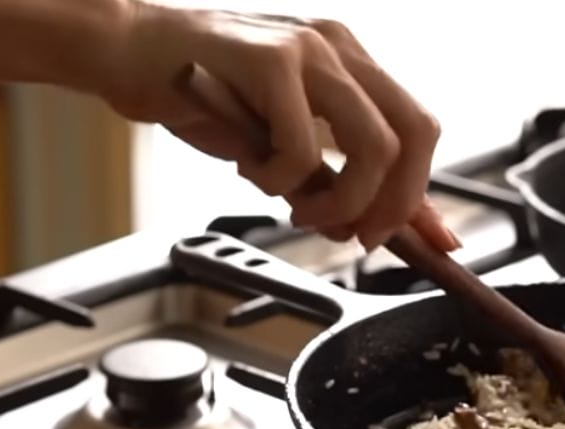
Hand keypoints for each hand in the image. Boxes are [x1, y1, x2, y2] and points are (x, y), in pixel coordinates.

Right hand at [98, 5, 458, 251]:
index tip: (434, 243)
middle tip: (356, 236)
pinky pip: (302, 148)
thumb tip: (379, 226)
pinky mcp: (269, 60)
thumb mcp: (280, 143)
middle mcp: (339, 49)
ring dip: (342, 200)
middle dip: (393, 204)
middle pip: (414, 135)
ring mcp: (308, 50)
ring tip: (299, 211)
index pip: (417, 129)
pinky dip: (280, 181)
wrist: (129, 53)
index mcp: (350, 65)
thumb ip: (331, 177)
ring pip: (373, 144)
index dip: (426, 194)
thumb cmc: (200, 95)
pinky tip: (252, 170)